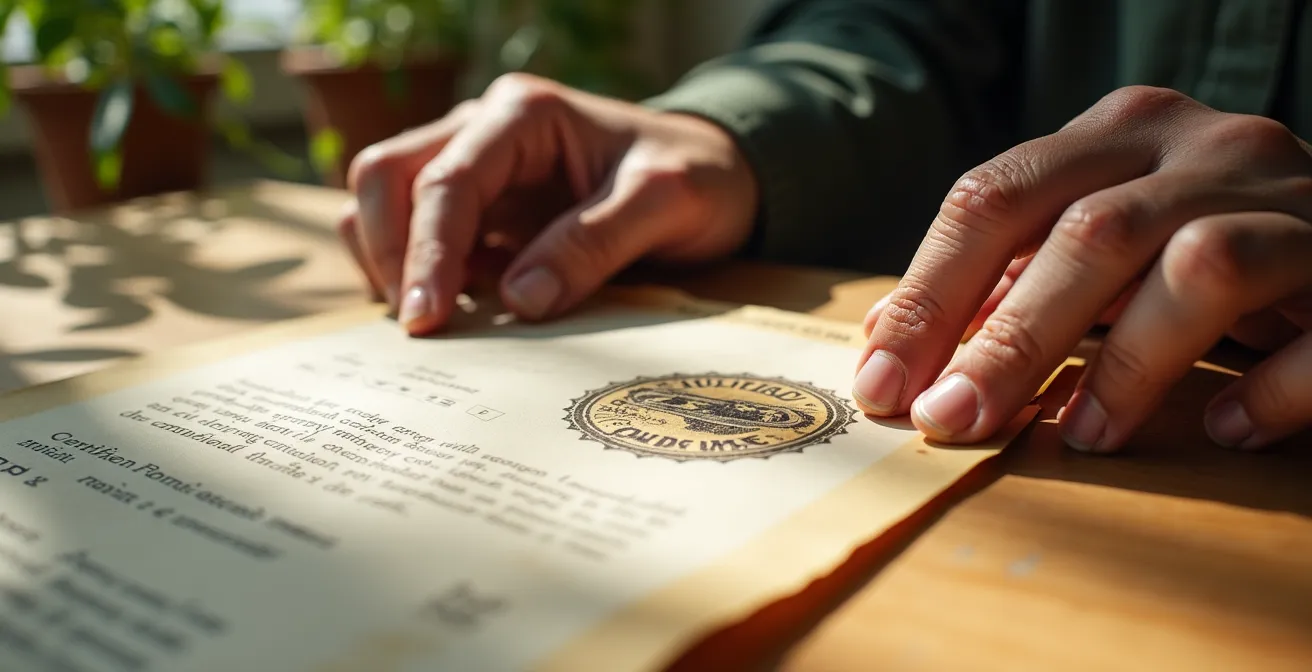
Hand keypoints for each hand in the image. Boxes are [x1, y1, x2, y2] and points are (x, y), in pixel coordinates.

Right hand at [338, 73, 758, 334]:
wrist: (717, 177)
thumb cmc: (696, 177)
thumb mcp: (665, 203)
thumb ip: (593, 244)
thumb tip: (519, 301)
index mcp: (523, 116)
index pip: (448, 180)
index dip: (428, 252)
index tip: (426, 320)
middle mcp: (483, 130)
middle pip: (385, 176)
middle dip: (390, 253)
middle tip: (421, 327)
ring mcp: (474, 168)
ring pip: (383, 202)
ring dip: (391, 262)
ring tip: (437, 320)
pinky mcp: (478, 210)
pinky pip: (414, 235)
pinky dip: (413, 273)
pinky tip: (454, 310)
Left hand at [856, 86, 1311, 452]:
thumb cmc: (1203, 236)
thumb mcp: (1100, 234)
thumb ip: (1008, 273)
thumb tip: (887, 338)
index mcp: (1120, 132)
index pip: (996, 198)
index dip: (928, 293)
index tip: (880, 381)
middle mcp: (1205, 149)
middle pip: (1086, 236)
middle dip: (1006, 340)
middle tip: (949, 422)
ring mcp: (1292, 202)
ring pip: (1197, 268)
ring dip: (1126, 366)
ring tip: (1080, 436)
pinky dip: (1269, 389)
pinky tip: (1226, 428)